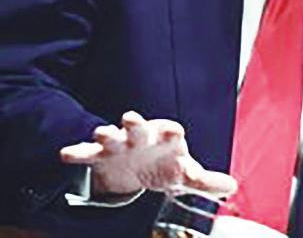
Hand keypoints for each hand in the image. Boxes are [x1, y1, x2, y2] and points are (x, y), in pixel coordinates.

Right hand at [60, 111, 236, 197]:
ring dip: (106, 133)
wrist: (137, 168)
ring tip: (101, 132)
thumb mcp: (184, 174)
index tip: (174, 132)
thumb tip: (231, 187)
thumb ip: (206, 181)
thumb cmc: (165, 164)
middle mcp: (142, 137)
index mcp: (165, 139)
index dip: (171, 132)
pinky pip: (86, 152)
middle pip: (139, 127)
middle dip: (135, 123)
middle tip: (130, 117)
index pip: (170, 132)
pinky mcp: (99, 155)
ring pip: (111, 135)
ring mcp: (119, 144)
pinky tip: (67, 154)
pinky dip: (77, 152)